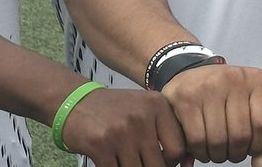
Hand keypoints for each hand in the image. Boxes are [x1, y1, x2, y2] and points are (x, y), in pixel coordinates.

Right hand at [60, 87, 186, 166]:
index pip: (177, 149)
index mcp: (158, 106)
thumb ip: (164, 131)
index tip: (161, 161)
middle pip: (158, 165)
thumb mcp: (144, 109)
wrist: (76, 101)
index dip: (170, 163)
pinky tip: (111, 162)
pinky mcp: (101, 145)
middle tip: (140, 162)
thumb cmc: (114, 109)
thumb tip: (185, 162)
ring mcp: (121, 131)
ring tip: (125, 160)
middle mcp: (142, 117)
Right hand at [162, 64, 261, 162]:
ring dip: (217, 155)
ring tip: (216, 151)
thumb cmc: (224, 98)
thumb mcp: (250, 105)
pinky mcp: (186, 98)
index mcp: (256, 79)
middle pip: (241, 135)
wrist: (189, 80)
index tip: (250, 149)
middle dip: (235, 154)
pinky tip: (201, 148)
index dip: (258, 145)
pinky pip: (198, 139)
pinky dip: (200, 152)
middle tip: (230, 153)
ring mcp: (209, 86)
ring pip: (219, 140)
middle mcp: (234, 78)